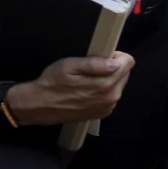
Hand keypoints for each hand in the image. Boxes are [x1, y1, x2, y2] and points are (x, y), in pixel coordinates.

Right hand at [5, 52, 134, 125]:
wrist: (39, 106)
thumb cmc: (52, 83)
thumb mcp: (69, 66)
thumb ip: (94, 64)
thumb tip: (115, 62)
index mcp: (105, 84)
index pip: (128, 63)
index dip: (117, 56)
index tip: (104, 56)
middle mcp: (112, 97)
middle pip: (125, 73)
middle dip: (113, 68)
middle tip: (91, 69)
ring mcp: (108, 107)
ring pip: (119, 85)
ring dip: (109, 79)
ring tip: (88, 80)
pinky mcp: (103, 113)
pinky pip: (112, 95)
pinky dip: (105, 90)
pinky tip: (88, 90)